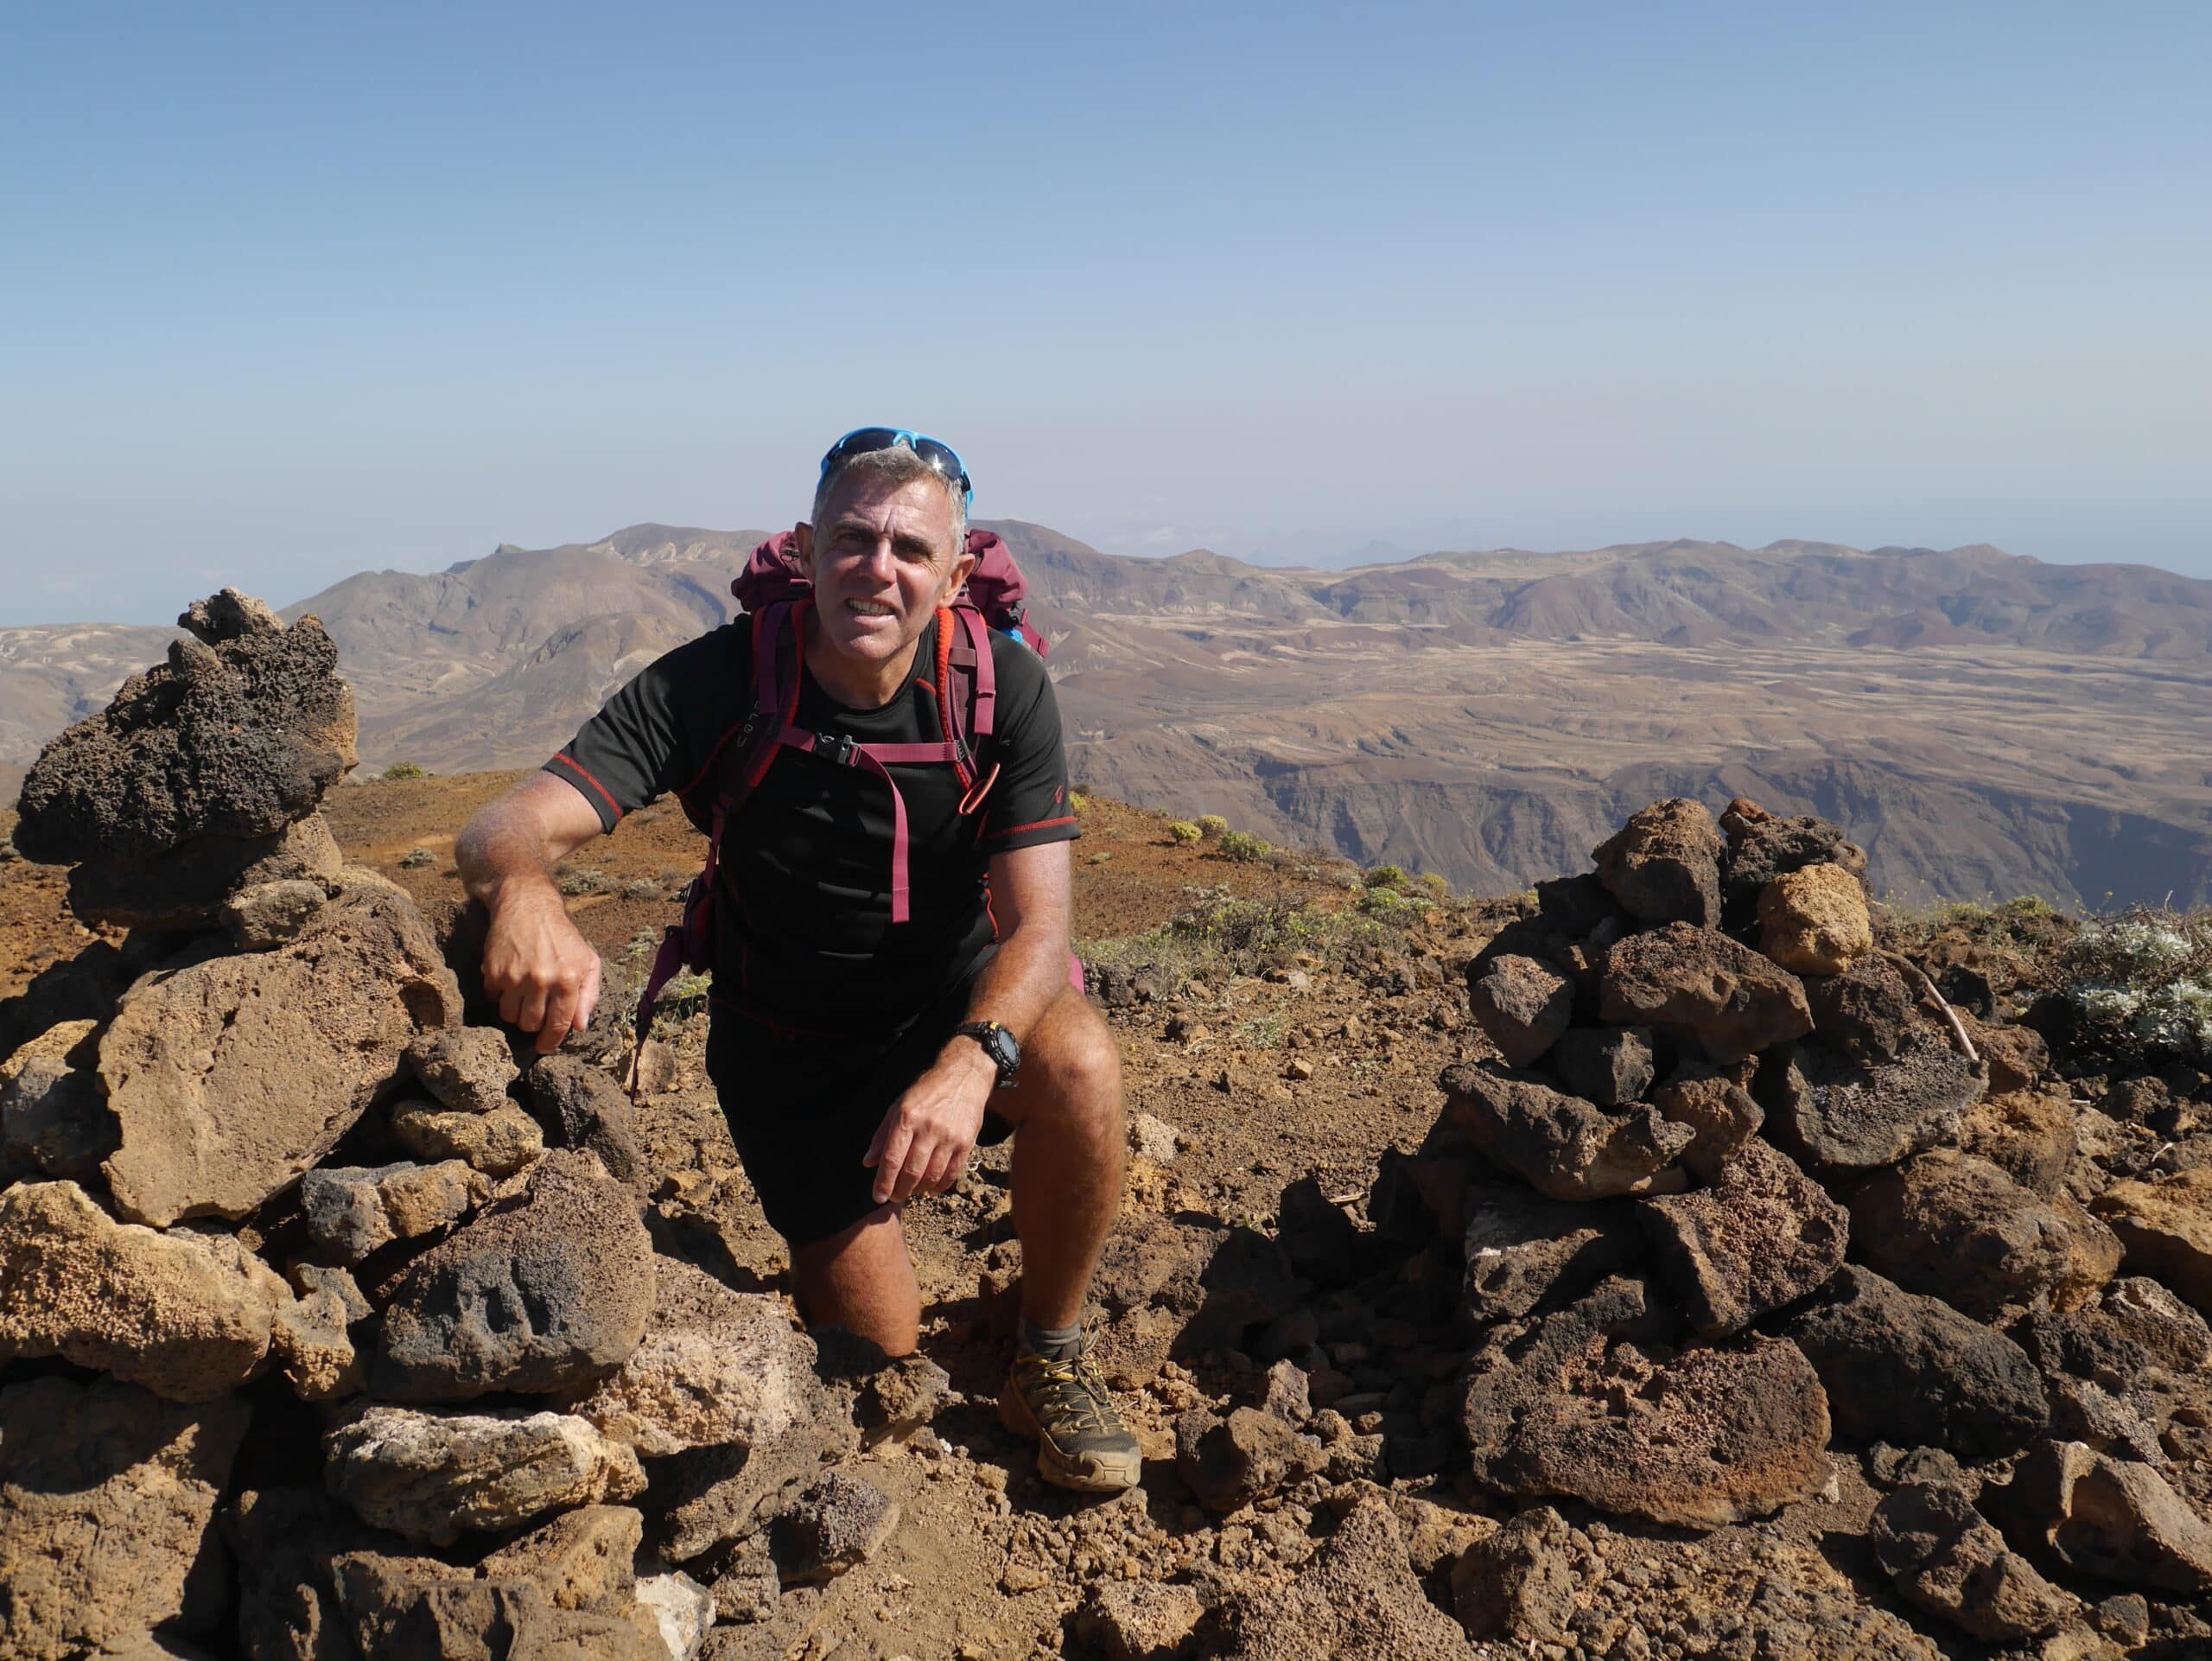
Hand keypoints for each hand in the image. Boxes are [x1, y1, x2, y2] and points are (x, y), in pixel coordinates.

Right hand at [480, 878, 602, 1053]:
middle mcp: (541, 980)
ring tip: (523, 996)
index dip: (552, 1041)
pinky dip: (500, 996)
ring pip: (510, 1016)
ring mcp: (515, 977)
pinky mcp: (494, 972)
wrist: (528, 906)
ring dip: (516, 1012)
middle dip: (533, 1024)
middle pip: (531, 1024)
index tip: (546, 1047)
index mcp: (568, 979)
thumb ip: (590, 994)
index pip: (559, 1024)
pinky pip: (494, 1000)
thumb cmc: (562, 936)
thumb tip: (580, 1026)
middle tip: (535, 1012)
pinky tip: (509, 981)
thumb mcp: (588, 960)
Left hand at [864, 1042, 994, 1204]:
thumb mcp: (898, 1106)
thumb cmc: (927, 1092)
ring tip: (911, 1192)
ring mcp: (949, 1136)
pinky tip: (931, 1189)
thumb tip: (868, 1162)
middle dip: (900, 1190)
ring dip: (919, 1190)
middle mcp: (928, 1128)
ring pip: (932, 1176)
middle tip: (894, 1197)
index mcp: (907, 1118)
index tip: (877, 1196)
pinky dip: (940, 1186)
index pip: (892, 1158)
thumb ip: (883, 1135)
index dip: (883, 1182)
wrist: (963, 1077)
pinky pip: (952, 1173)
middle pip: (911, 1171)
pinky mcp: (966, 1143)